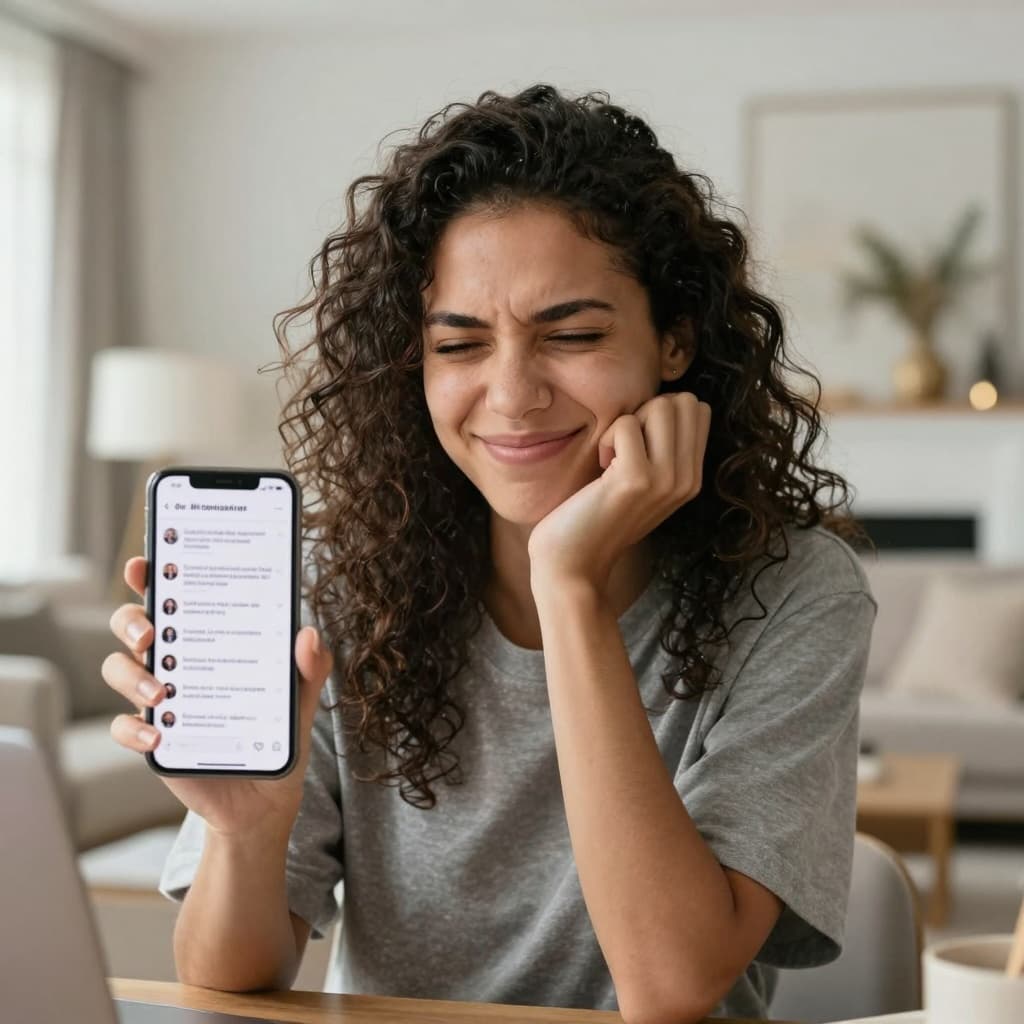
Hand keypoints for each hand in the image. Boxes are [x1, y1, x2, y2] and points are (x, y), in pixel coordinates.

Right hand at [101, 556, 333, 837]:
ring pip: (117, 670)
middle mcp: (176, 662)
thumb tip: (308, 636)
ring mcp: (158, 700)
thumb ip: (310, 667)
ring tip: (159, 693)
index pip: (173, 598)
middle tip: (151, 634)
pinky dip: (133, 729)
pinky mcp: (152, 739)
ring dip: (130, 677)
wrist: (268, 798)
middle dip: (131, 621)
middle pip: (132, 627)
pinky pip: (122, 728)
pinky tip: (157, 734)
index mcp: (207, 639)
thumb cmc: (279, 734)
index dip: (151, 576)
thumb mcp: (302, 698)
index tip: (146, 563)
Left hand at [527, 392, 710, 594]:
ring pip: (662, 406)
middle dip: (647, 411)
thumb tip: (665, 402)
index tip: (638, 443)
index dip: (662, 412)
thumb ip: (662, 449)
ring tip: (613, 456)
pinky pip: (625, 424)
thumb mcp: (643, 483)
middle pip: (684, 402)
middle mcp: (687, 480)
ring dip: (628, 422)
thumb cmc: (597, 516)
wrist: (573, 564)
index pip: (699, 409)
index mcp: (692, 478)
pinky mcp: (637, 480)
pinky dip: (607, 438)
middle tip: (624, 447)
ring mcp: (666, 480)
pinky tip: (600, 468)